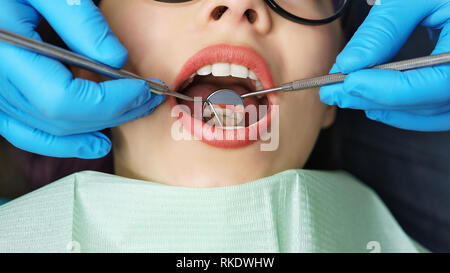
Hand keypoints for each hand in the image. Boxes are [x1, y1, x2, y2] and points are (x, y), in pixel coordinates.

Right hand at [0, 0, 164, 158]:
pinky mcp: (3, 101)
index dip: (108, 100)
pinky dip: (64, 142)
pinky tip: (96, 143)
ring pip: (50, 130)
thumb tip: (117, 60)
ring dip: (96, 127)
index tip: (141, 88)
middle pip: (60, 118)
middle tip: (147, 99)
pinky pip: (29, 134)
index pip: (62, 98)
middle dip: (112, 113)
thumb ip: (81, 22)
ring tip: (131, 115)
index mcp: (5, 53)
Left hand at [319, 0, 449, 131]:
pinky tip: (372, 104)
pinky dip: (400, 111)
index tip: (350, 82)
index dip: (390, 89)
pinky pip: (433, 112)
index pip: (438, 82)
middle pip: (426, 102)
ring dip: (382, 108)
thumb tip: (349, 62)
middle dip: (373, 99)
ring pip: (428, 113)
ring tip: (344, 95)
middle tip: (332, 91)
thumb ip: (385, 28)